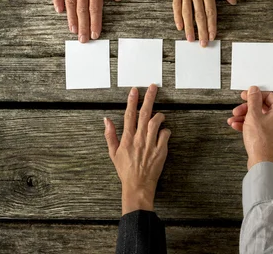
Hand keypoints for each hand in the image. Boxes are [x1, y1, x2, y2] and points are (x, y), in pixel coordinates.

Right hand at [54, 0, 122, 42]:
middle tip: (82, 40)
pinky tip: (60, 11)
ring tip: (72, 30)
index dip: (95, 22)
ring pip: (70, 2)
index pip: (95, 8)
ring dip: (71, 18)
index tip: (94, 34)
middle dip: (82, 26)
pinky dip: (58, 1)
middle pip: (82, 9)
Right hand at [104, 84, 170, 214]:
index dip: (132, 101)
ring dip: (159, 115)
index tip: (135, 90)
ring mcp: (151, 144)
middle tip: (153, 87)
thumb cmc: (125, 170)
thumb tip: (106, 120)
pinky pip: (165, 134)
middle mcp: (139, 139)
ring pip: (156, 122)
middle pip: (144, 114)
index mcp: (127, 138)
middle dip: (148, 98)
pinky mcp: (161, 150)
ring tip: (159, 113)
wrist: (138, 185)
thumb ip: (110, 135)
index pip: (129, 115)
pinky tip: (163, 131)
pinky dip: (165, 130)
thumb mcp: (113, 153)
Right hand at [172, 0, 235, 46]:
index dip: (212, 25)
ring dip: (189, 27)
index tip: (213, 36)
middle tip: (203, 44)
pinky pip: (176, 4)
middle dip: (201, 31)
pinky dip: (177, 16)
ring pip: (186, 13)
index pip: (210, 12)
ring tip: (190, 39)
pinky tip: (179, 25)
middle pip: (199, 16)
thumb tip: (233, 1)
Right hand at [227, 86, 272, 169]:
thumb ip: (253, 100)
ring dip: (245, 117)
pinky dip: (248, 125)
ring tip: (233, 119)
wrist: (262, 162)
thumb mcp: (253, 115)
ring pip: (259, 117)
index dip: (254, 95)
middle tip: (237, 110)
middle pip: (262, 107)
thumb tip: (254, 89)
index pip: (269, 96)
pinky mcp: (271, 136)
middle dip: (247, 108)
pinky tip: (237, 126)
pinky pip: (259, 126)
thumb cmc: (261, 141)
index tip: (245, 96)